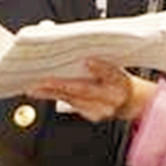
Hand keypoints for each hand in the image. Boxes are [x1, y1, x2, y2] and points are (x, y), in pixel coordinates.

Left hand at [27, 58, 153, 122]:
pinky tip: (43, 93)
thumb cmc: (119, 78)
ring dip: (52, 93)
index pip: (112, 73)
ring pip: (74, 100)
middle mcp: (113, 97)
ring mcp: (103, 109)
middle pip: (86, 90)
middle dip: (62, 85)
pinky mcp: (94, 115)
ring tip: (34, 87)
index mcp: (121, 81)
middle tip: (43, 80)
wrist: (131, 100)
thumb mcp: (116, 65)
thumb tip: (79, 50)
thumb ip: (101, 60)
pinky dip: (56, 97)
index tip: (88, 61)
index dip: (100, 68)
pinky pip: (72, 105)